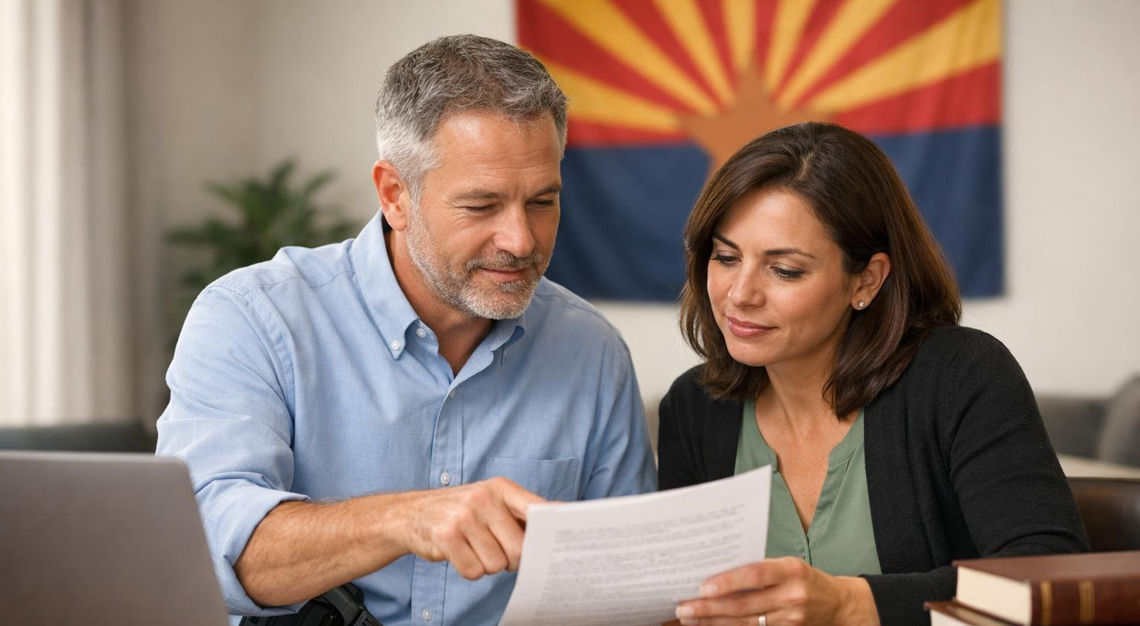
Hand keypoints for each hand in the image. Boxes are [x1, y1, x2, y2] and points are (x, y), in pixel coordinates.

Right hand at [393, 477, 545, 579]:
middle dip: (512, 560)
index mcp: (501, 488)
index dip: (550, 527)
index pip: (536, 508)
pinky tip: (461, 554)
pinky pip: (474, 571)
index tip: (562, 542)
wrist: (411, 514)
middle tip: (499, 552)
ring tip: (474, 548)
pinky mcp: (446, 536)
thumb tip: (558, 526)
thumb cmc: (461, 511)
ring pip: (496, 564)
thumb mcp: (490, 501)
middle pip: (519, 548)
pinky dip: (469, 570)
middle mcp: (483, 498)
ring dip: (487, 565)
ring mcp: (463, 516)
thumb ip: (520, 513)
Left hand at [665, 557, 879, 625]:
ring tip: (690, 618)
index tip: (703, 587)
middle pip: (744, 605)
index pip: (755, 575)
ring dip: (714, 621)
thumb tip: (716, 571)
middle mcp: (792, 596)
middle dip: (710, 607)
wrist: (839, 604)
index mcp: (791, 570)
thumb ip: (758, 569)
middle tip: (684, 607)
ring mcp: (790, 619)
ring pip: (745, 623)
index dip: (728, 582)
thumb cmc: (804, 578)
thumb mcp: (787, 565)